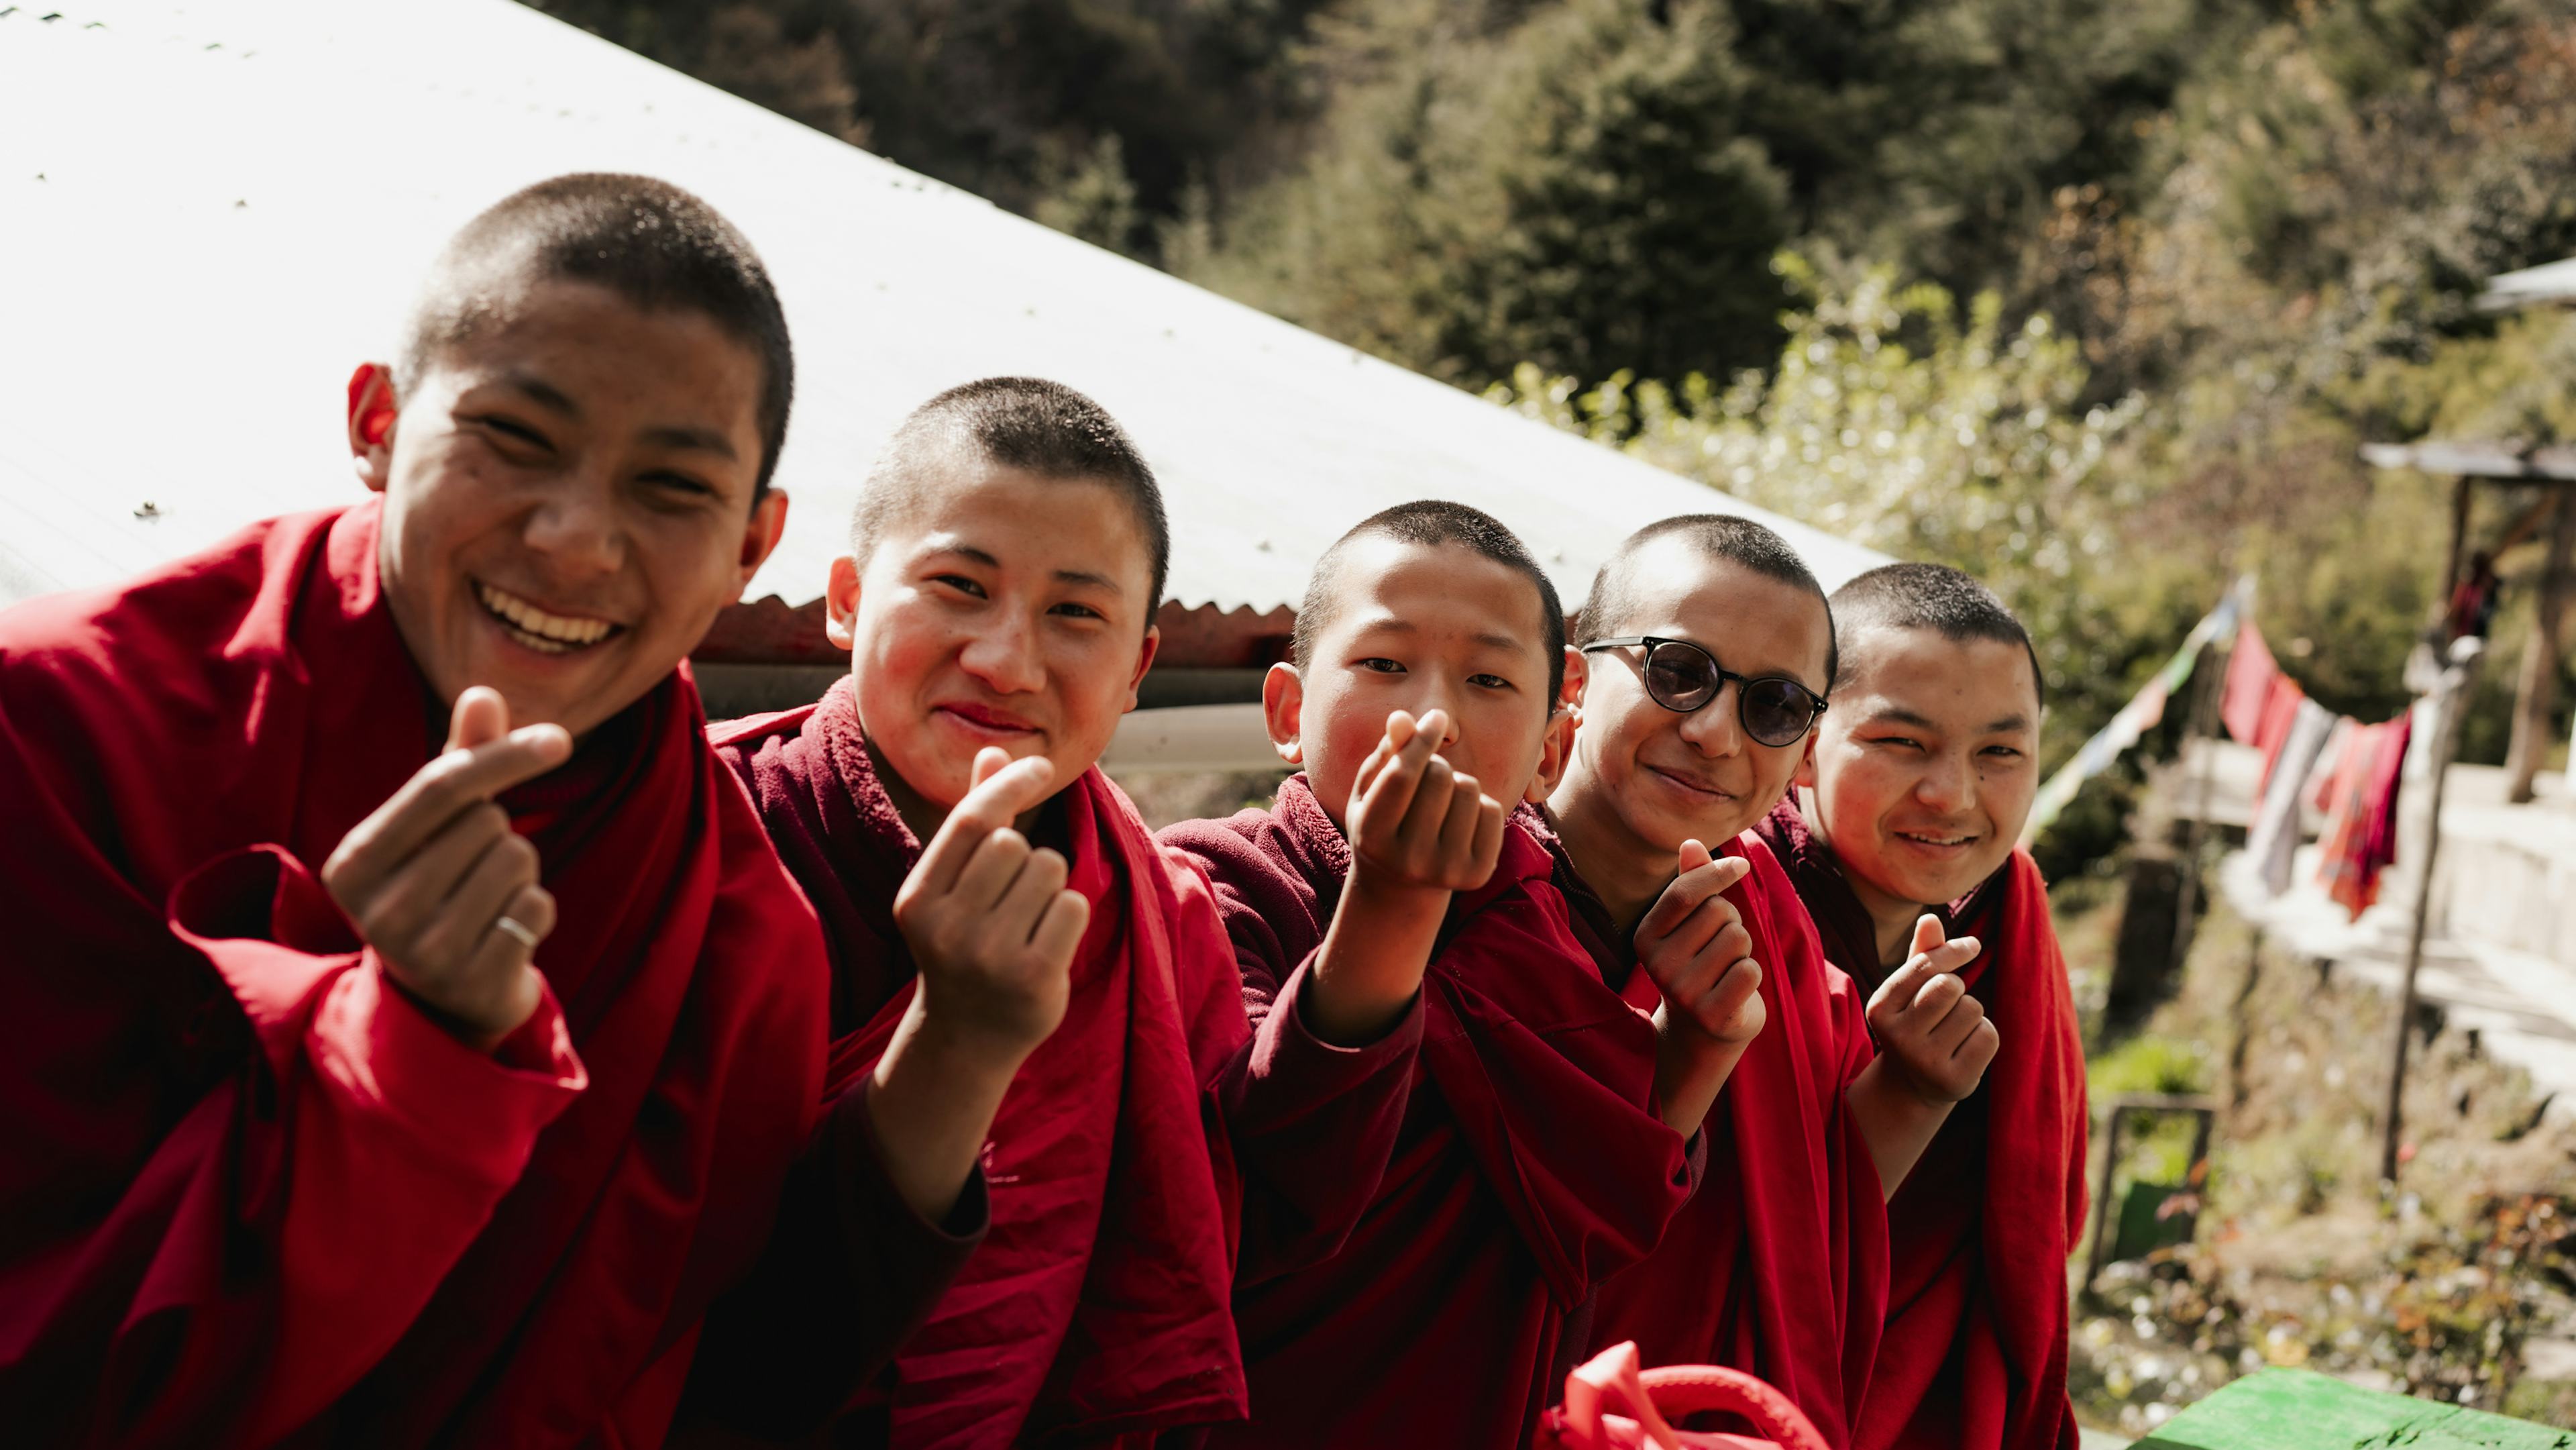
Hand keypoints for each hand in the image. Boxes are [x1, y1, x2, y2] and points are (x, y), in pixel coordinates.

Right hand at [322, 687, 570, 1049]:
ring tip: (486, 904)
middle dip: (500, 836)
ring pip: (517, 860)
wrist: (442, 1001)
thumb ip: (460, 761)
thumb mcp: (437, 829)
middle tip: (472, 875)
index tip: (561, 738)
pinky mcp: (472, 981)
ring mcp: (422, 951)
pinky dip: (535, 911)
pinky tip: (504, 935)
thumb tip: (483, 692)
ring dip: (520, 874)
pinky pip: (537, 906)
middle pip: (488, 823)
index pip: (442, 786)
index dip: (506, 755)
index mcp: (354, 860)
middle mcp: (377, 908)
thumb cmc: (439, 889)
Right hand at [892, 746, 1085, 1063]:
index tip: (1038, 766)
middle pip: (1015, 844)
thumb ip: (974, 820)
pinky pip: (1072, 905)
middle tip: (1011, 898)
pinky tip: (1045, 943)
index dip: (1009, 784)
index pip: (971, 821)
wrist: (968, 1037)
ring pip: (1048, 868)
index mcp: (918, 898)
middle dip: (1026, 858)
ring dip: (1049, 885)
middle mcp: (947, 928)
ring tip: (1026, 921)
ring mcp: (989, 956)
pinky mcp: (1032, 977)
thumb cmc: (965, 944)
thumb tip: (993, 751)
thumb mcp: (955, 886)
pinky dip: (1068, 914)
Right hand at [1344, 709, 1506, 895]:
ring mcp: (1445, 870)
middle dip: (1436, 764)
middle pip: (1440, 776)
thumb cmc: (1383, 824)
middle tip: (1425, 781)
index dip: (1421, 740)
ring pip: (1469, 788)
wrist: (1401, 887)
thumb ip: (1386, 754)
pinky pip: (1492, 810)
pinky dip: (1478, 806)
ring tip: (1440, 805)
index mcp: (1372, 836)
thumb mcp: (1372, 791)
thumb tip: (1402, 718)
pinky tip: (1459, 823)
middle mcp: (1408, 859)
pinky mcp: (1477, 874)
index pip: (1403, 775)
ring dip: (1457, 784)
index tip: (1438, 716)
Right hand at [1636, 839, 1765, 1047]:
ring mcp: (1683, 993)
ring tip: (1725, 968)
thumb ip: (1691, 884)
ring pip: (1738, 939)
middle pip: (1718, 912)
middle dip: (1731, 921)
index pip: (1685, 891)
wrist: (1701, 1030)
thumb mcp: (1690, 924)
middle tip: (1719, 947)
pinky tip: (1735, 989)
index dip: (1716, 872)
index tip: (1741, 865)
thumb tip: (1691, 842)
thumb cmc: (1700, 963)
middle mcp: (1658, 965)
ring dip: (1743, 949)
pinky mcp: (1711, 1015)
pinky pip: (1750, 971)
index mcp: (1645, 936)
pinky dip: (1751, 975)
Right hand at [1864, 914, 1996, 1103]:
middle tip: (1948, 1005)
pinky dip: (1984, 1035)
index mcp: (1880, 1008)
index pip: (1925, 966)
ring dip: (1972, 1013)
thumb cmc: (1915, 1023)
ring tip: (1954, 1030)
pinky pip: (1988, 1036)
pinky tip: (1965, 1048)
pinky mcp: (1953, 1081)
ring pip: (1972, 1009)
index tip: (1972, 945)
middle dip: (1958, 988)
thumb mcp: (1911, 991)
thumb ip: (1922, 955)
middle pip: (1950, 986)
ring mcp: (1925, 1062)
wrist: (1912, 1085)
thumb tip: (1930, 917)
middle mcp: (1897, 1037)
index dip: (1953, 950)